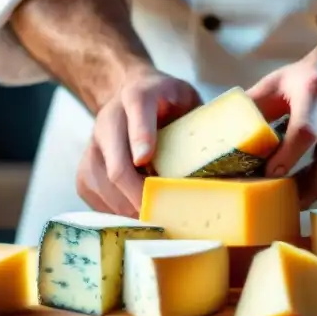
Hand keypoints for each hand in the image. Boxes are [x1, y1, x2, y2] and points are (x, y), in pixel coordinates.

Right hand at [77, 67, 200, 216]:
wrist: (129, 93)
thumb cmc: (168, 102)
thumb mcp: (188, 98)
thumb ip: (201, 120)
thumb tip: (232, 156)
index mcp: (139, 94)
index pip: (138, 110)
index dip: (141, 136)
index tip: (147, 160)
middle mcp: (109, 118)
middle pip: (116, 164)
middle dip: (139, 193)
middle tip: (165, 216)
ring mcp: (93, 144)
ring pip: (102, 185)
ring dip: (129, 208)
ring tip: (156, 222)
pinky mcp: (85, 167)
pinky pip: (94, 196)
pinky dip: (116, 211)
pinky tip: (138, 217)